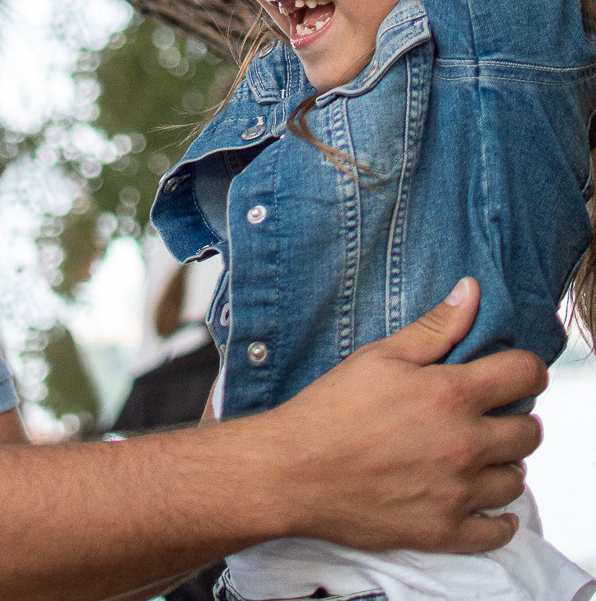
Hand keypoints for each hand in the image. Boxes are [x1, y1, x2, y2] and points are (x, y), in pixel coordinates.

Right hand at [248, 277, 544, 551]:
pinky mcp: (444, 531)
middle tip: (489, 416)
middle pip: (530, 432)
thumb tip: (472, 292)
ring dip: (502, 465)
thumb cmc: (331, 408)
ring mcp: (457, 492)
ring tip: (476, 455)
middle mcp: (464, 444)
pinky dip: (497, 518)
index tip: (512, 374)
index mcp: (451, 394)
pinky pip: (497, 531)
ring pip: (516, 480)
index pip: (524, 374)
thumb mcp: (380, 356)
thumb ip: (435, 327)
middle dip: (515, 418)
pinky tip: (481, 502)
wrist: (294, 470)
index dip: (525, 369)